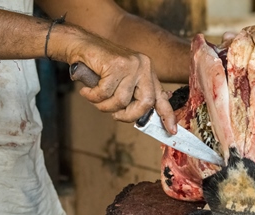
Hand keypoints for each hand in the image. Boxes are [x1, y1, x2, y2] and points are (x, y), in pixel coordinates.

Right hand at [48, 24, 176, 133]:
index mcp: (148, 72)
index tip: (172, 131)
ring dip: (105, 106)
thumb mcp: (122, 82)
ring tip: (95, 97)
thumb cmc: (100, 67)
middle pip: (146, 103)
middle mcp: (144, 67)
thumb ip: (134, 96)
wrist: (81, 44)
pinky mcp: (116, 64)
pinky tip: (87, 90)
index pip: (161, 97)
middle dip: (129, 115)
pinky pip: (105, 93)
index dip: (168, 115)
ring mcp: (131, 64)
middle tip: (115, 115)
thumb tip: (146, 116)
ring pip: (122, 100)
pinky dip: (93, 96)